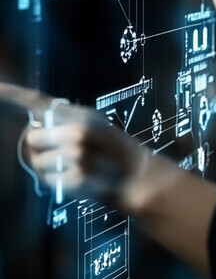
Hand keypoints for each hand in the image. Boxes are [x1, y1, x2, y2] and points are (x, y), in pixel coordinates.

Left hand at [0, 84, 147, 208]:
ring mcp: (77, 155)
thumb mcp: (96, 125)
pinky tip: (79, 179)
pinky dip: (57, 183)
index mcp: (82, 114)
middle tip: (64, 152)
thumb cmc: (112, 150)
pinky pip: (46, 181)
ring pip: (36, 162)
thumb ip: (66, 121)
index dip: (13, 95)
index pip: (40, 102)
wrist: (139, 176)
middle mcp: (78, 131)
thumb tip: (33, 125)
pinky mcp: (75, 178)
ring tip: (77, 167)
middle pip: (32, 137)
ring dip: (50, 168)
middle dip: (41, 147)